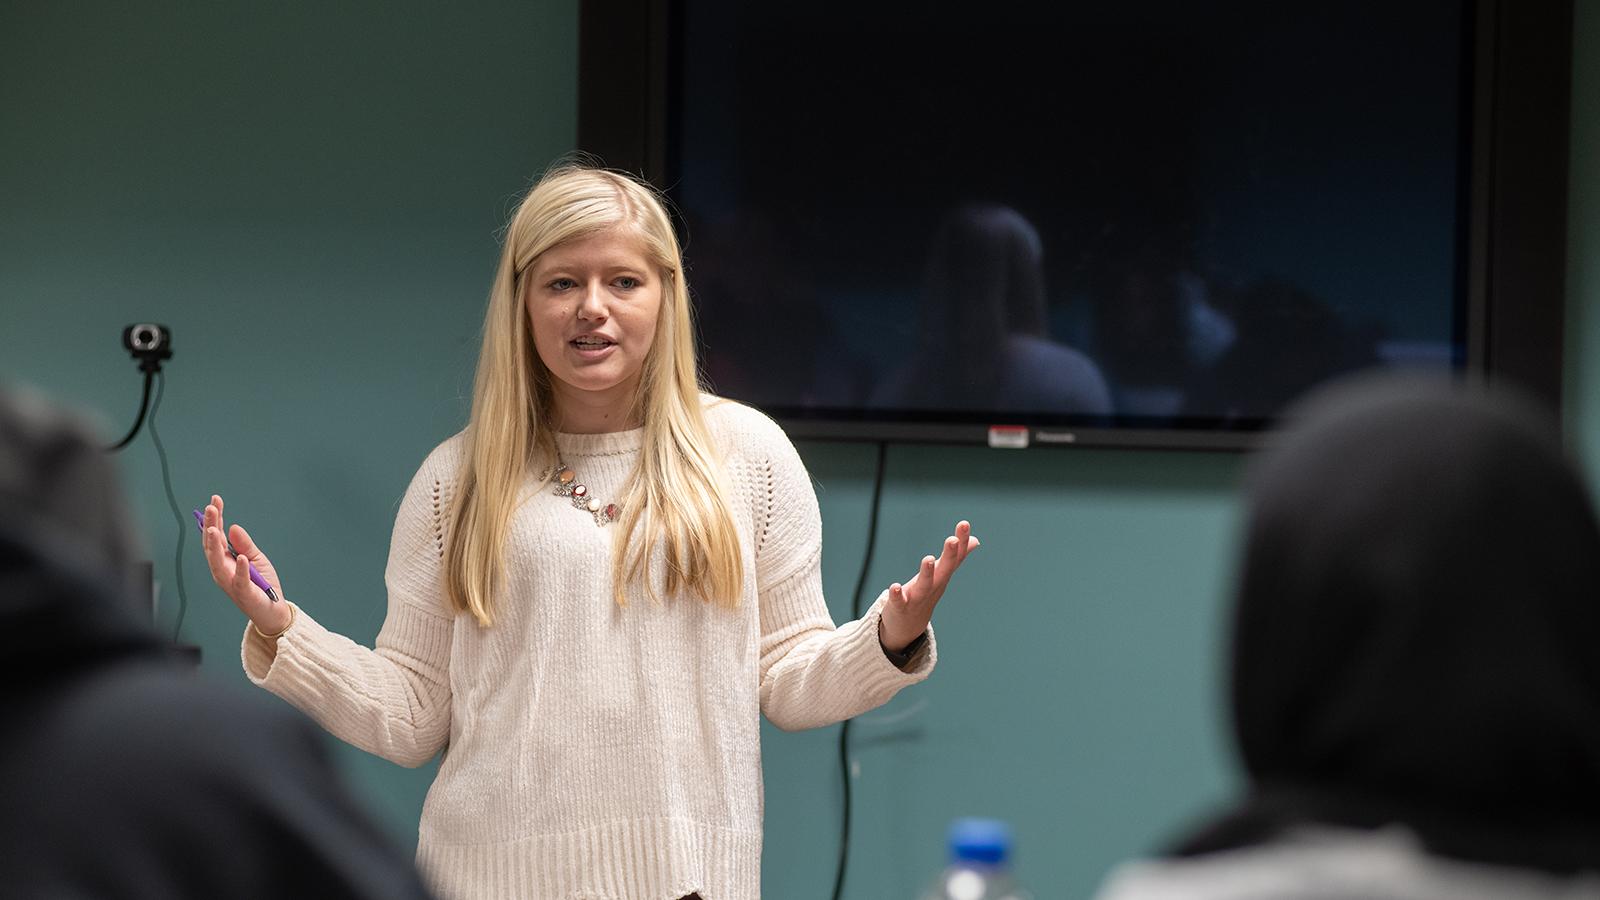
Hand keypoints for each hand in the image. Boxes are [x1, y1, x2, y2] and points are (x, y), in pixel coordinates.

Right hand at [200, 494, 291, 634]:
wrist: (272, 610)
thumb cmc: (262, 585)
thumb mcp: (256, 559)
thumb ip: (244, 544)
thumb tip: (233, 526)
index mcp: (226, 560)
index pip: (216, 536)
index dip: (215, 518)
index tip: (215, 500)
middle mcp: (223, 570)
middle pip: (212, 546)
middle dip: (210, 526)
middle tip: (210, 508)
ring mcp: (231, 582)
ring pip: (217, 563)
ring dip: (215, 546)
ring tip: (214, 529)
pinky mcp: (243, 593)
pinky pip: (240, 580)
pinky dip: (239, 569)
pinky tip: (240, 557)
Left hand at [879, 520, 978, 651]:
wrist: (909, 626)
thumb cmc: (926, 594)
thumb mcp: (942, 574)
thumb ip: (957, 557)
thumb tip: (976, 541)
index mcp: (942, 575)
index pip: (955, 557)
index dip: (961, 541)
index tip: (964, 524)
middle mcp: (933, 586)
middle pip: (944, 570)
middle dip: (949, 555)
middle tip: (953, 539)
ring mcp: (918, 597)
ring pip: (924, 585)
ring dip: (927, 573)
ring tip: (928, 558)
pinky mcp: (900, 606)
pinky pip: (899, 601)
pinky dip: (897, 595)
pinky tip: (894, 587)